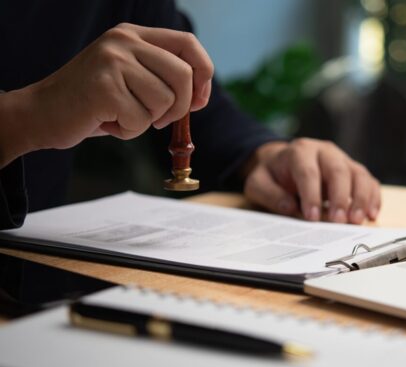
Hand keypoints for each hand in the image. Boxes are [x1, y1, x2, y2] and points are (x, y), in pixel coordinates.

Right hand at [0, 23, 212, 166]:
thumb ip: (162, 77)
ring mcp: (112, 61)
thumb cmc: (93, 103)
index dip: (203, 73)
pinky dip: (128, 131)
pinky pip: (141, 120)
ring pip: (165, 101)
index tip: (199, 100)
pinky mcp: (104, 87)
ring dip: (147, 121)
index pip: (188, 43)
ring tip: (120, 116)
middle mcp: (124, 41)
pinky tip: (106, 122)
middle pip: (184, 75)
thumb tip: (200, 96)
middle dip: (179, 108)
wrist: (41, 113)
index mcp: (133, 35)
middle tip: (157, 120)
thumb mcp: (131, 79)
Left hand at [243, 138, 380, 223]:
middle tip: (339, 221)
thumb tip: (290, 206)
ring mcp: (343, 160)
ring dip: (361, 199)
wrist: (283, 162)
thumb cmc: (272, 175)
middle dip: (340, 197)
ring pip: (358, 174)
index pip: (308, 172)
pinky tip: (372, 215)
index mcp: (300, 151)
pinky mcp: (354, 171)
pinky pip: (369, 182)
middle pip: (338, 171)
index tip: (312, 217)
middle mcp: (325, 151)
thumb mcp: (258, 183)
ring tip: (358, 221)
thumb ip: (269, 194)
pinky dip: (373, 198)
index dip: (311, 195)